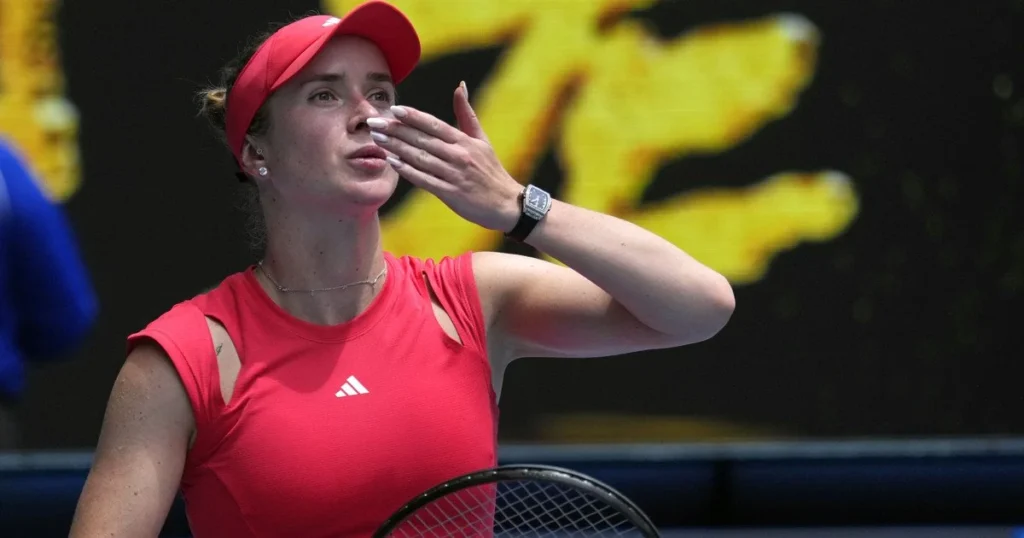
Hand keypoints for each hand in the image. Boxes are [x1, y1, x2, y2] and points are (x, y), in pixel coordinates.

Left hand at [367, 82, 522, 232]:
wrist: (506, 204)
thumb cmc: (491, 170)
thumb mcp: (482, 139)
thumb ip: (466, 114)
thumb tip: (459, 85)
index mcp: (465, 141)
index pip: (435, 125)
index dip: (414, 117)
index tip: (394, 109)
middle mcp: (459, 156)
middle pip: (423, 140)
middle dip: (396, 130)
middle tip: (373, 123)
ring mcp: (454, 175)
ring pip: (420, 158)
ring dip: (397, 148)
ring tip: (377, 139)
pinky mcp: (451, 194)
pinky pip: (425, 180)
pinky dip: (408, 171)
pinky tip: (392, 162)